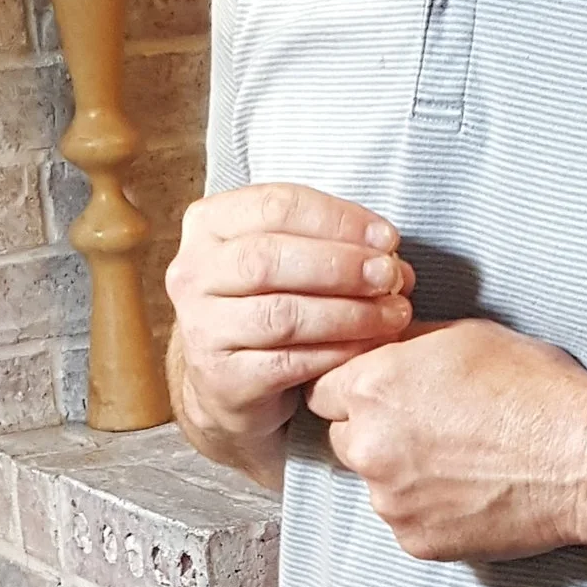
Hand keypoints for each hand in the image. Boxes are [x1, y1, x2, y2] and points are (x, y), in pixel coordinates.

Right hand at [164, 183, 415, 470]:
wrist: (225, 381)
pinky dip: (338, 352)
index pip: (275, 206)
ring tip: (393, 313)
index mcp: (207, 224)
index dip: (338, 219)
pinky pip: (289, 362)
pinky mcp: (221, 379)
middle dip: (342, 265)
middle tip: (391, 275)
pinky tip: (368, 346)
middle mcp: (193, 273)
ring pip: (283, 315)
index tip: (388, 237)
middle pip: (271, 259)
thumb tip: (387, 250)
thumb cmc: (264, 303)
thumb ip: (324, 241)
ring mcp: (201, 329)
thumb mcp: (281, 256)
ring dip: (350, 313)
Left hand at [305, 320, 586, 561]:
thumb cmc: (534, 389)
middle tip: (427, 426)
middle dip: (373, 431)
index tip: (380, 392)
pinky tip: (470, 490)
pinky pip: (406, 520)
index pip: (322, 389)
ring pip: (376, 482)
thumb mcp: (463, 335)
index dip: (353, 387)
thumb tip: (378, 345)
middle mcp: (368, 446)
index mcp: (370, 388)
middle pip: (344, 438)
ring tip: (461, 460)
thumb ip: (404, 344)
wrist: (583, 458)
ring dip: (402, 472)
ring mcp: (389, 500)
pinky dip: (429, 508)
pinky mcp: (415, 540)